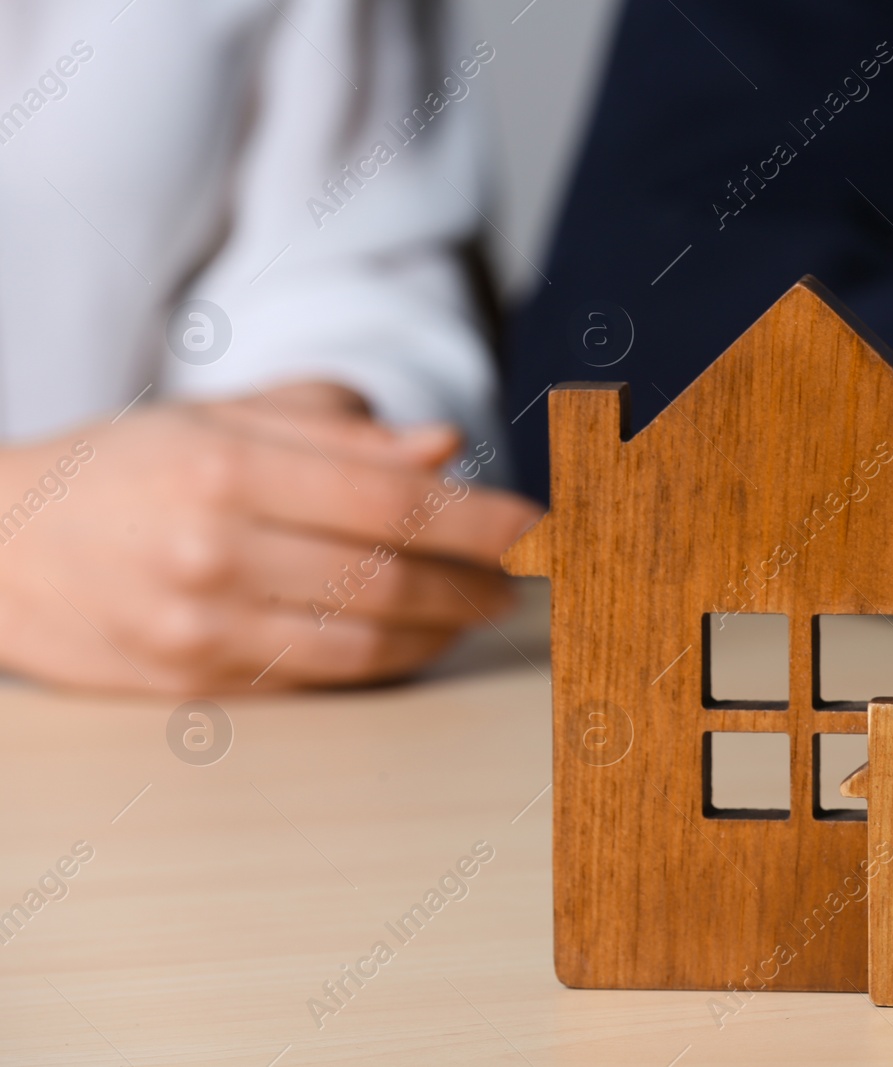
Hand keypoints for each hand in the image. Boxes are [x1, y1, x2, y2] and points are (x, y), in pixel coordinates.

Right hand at [0, 382, 542, 692]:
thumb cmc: (124, 467)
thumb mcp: (221, 418)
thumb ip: (337, 430)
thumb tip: (443, 447)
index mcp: (224, 469)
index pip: (390, 499)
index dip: (482, 517)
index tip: (539, 523)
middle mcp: (213, 552)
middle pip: (389, 576)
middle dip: (479, 579)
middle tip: (526, 571)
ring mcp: (202, 628)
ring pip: (365, 638)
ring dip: (446, 627)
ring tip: (486, 604)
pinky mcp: (196, 684)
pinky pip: (323, 677)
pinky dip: (390, 659)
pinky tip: (424, 637)